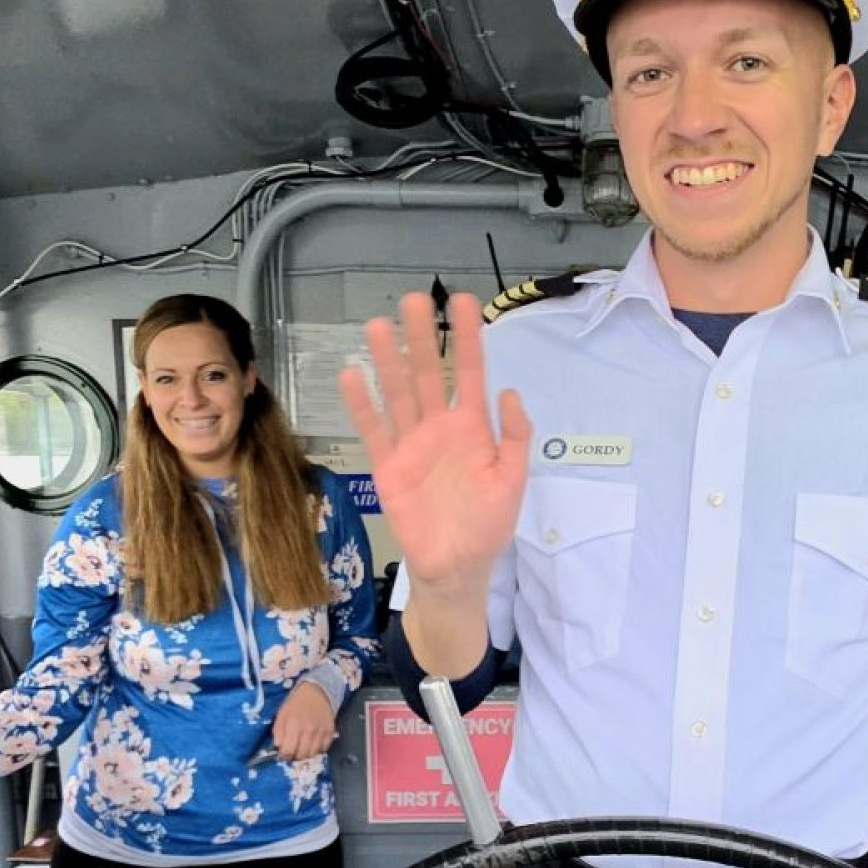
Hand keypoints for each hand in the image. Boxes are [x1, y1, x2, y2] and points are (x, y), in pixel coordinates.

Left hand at [271, 683, 337, 760]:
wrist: (316, 692)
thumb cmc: (296, 704)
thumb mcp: (282, 714)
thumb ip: (278, 731)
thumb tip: (278, 746)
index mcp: (294, 724)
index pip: (288, 750)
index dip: (284, 755)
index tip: (283, 753)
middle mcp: (309, 729)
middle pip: (302, 754)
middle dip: (295, 756)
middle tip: (293, 751)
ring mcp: (321, 731)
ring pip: (313, 754)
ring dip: (306, 754)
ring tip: (302, 748)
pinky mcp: (330, 731)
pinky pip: (324, 749)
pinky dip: (317, 749)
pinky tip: (313, 743)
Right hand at [338, 292, 530, 592]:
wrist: (456, 567)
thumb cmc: (488, 525)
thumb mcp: (513, 481)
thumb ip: (515, 438)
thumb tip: (510, 391)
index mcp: (473, 428)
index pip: (470, 372)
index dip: (468, 338)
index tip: (463, 302)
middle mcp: (439, 428)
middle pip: (428, 374)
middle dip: (422, 337)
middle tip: (413, 300)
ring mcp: (411, 445)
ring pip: (398, 394)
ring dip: (388, 361)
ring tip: (377, 326)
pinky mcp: (388, 467)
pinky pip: (374, 431)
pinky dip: (362, 405)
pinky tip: (352, 375)